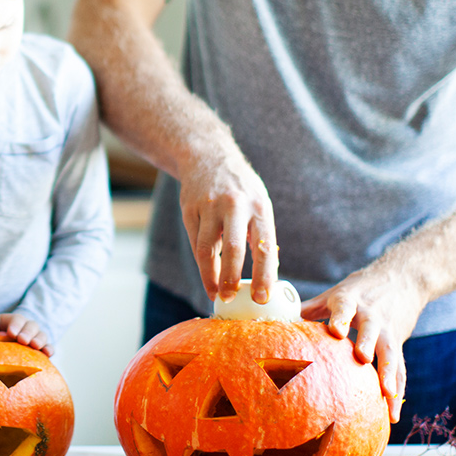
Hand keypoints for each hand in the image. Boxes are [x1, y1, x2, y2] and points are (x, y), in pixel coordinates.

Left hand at [0, 313, 51, 354]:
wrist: (7, 344)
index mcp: (16, 321)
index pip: (17, 320)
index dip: (15, 325)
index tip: (11, 333)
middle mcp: (28, 328)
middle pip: (31, 326)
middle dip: (27, 332)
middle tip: (22, 340)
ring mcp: (37, 338)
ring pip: (42, 336)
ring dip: (39, 340)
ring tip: (35, 346)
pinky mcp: (44, 349)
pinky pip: (49, 348)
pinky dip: (49, 350)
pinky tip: (48, 354)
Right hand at [177, 151, 278, 304]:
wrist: (207, 156)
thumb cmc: (239, 188)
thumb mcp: (258, 203)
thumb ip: (260, 233)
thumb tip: (266, 274)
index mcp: (259, 206)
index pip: (264, 247)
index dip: (264, 275)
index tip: (262, 298)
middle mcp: (235, 205)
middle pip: (233, 249)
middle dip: (232, 278)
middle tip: (231, 299)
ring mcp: (209, 206)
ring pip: (207, 248)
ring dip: (210, 275)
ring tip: (215, 293)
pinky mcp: (189, 208)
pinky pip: (195, 241)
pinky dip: (201, 261)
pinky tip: (207, 273)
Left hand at [301, 269, 427, 422]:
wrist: (400, 279)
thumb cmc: (358, 290)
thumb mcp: (333, 294)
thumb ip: (309, 309)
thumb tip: (277, 323)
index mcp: (350, 300)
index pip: (344, 307)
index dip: (341, 318)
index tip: (337, 330)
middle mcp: (371, 315)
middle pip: (371, 329)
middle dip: (368, 343)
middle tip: (363, 358)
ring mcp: (387, 330)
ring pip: (391, 353)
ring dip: (390, 375)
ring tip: (388, 396)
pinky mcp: (398, 343)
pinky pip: (400, 368)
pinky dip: (397, 389)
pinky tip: (392, 412)